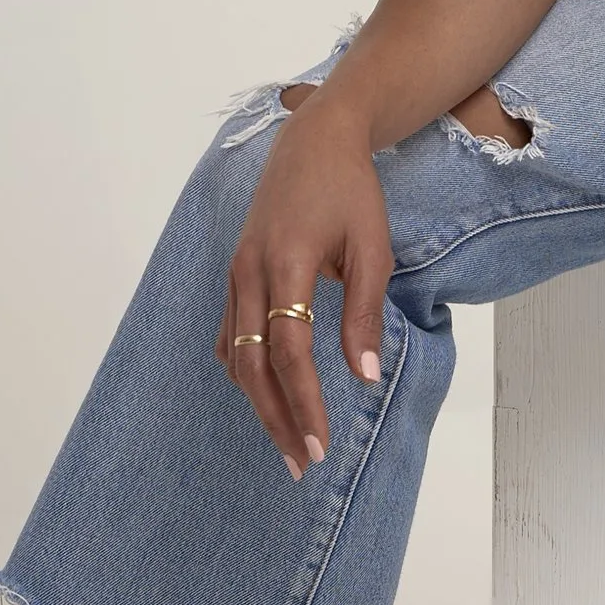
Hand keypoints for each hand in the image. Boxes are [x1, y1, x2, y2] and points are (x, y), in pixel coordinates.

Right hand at [214, 94, 394, 477]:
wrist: (314, 139)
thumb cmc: (351, 191)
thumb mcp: (373, 248)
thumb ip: (366, 313)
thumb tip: (364, 376)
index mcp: (284, 264)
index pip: (290, 353)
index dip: (304, 404)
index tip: (319, 447)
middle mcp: (248, 273)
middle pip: (253, 367)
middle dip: (276, 420)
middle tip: (298, 465)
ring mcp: (234, 274)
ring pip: (237, 357)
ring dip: (259, 403)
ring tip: (286, 442)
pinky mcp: (234, 274)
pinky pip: (231, 336)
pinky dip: (246, 373)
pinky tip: (265, 396)